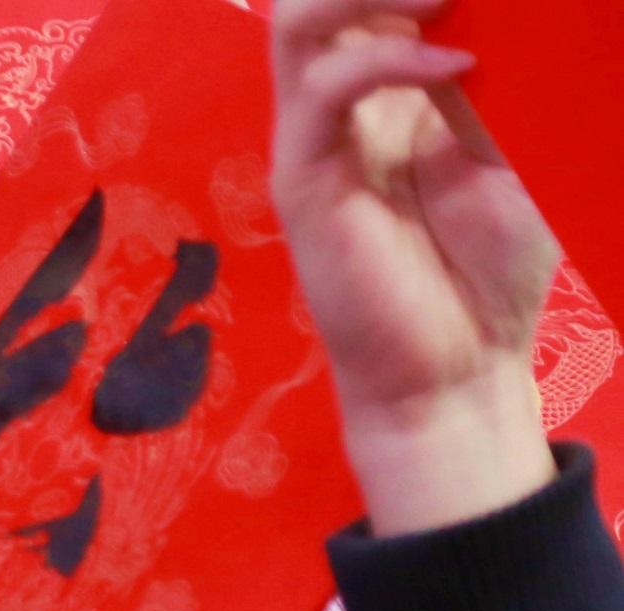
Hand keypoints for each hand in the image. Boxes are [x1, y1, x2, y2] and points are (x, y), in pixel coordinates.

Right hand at [270, 0, 557, 533]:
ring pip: (299, 19)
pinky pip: (323, 92)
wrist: (458, 363)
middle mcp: (346, 97)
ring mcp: (317, 136)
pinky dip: (390, 63)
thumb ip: (507, 65)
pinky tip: (463, 67)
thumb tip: (495, 14)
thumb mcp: (525, 141)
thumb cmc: (496, 263)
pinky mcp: (304, 180)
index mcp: (394, 81)